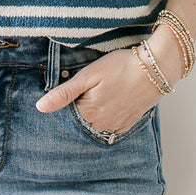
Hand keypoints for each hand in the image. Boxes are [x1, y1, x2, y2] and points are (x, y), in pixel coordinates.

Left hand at [35, 46, 169, 135]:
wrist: (155, 69)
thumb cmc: (120, 67)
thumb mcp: (88, 76)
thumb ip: (64, 93)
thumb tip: (40, 108)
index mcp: (88, 113)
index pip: (66, 116)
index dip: (65, 104)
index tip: (68, 93)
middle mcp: (102, 124)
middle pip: (81, 123)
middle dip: (78, 111)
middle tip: (85, 92)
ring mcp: (117, 125)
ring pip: (96, 126)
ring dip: (92, 116)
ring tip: (98, 96)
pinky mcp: (129, 122)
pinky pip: (112, 127)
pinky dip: (107, 119)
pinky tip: (110, 104)